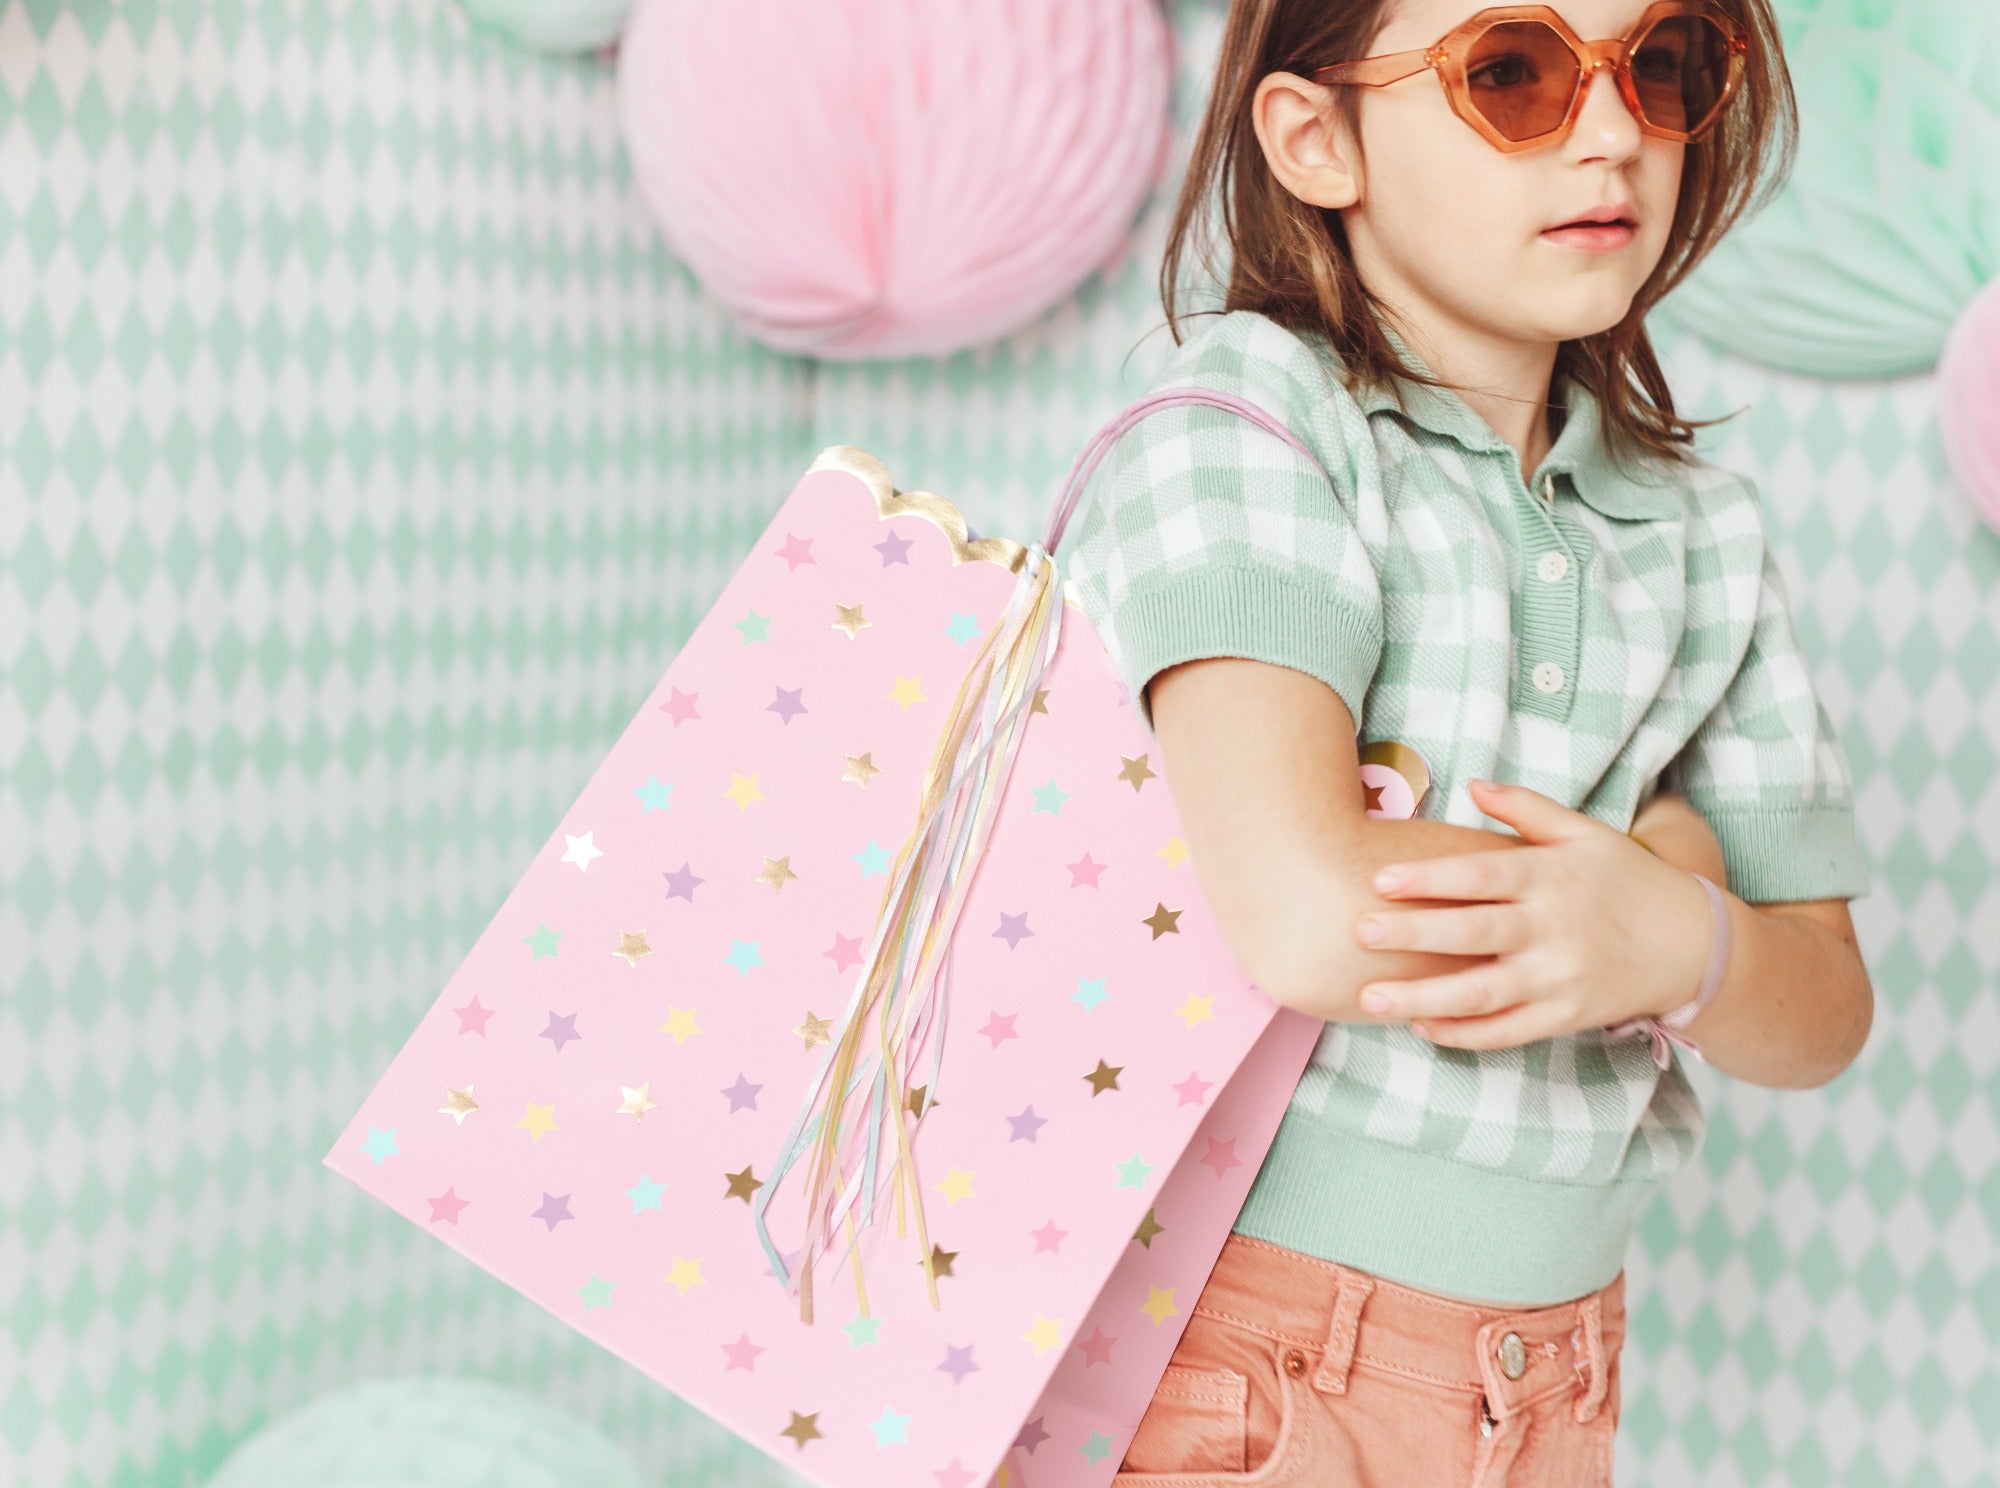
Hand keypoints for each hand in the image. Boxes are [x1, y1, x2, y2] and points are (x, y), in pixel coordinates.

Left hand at [1353, 779, 1713, 1049]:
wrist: (1693, 944)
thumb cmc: (1627, 880)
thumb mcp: (1585, 833)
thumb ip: (1525, 810)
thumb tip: (1471, 783)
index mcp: (1552, 876)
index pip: (1483, 875)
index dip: (1431, 878)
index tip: (1380, 879)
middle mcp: (1554, 928)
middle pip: (1473, 933)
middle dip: (1412, 934)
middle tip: (1358, 932)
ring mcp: (1560, 978)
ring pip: (1481, 994)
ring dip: (1422, 999)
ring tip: (1368, 999)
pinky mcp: (1566, 1017)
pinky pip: (1507, 1031)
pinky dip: (1463, 1034)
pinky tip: (1420, 1026)